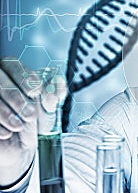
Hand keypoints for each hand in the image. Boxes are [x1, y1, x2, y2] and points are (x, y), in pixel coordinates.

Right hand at [0, 57, 66, 185]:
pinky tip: (7, 133)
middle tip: (30, 114)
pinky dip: (0, 126)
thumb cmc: (35, 122)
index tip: (37, 92)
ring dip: (10, 113)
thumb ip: (55, 93)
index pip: (16, 66)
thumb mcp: (49, 108)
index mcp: (14, 73)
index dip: (26, 78)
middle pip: (3, 82)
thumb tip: (59, 83)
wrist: (18, 144)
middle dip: (19, 99)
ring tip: (20, 125)